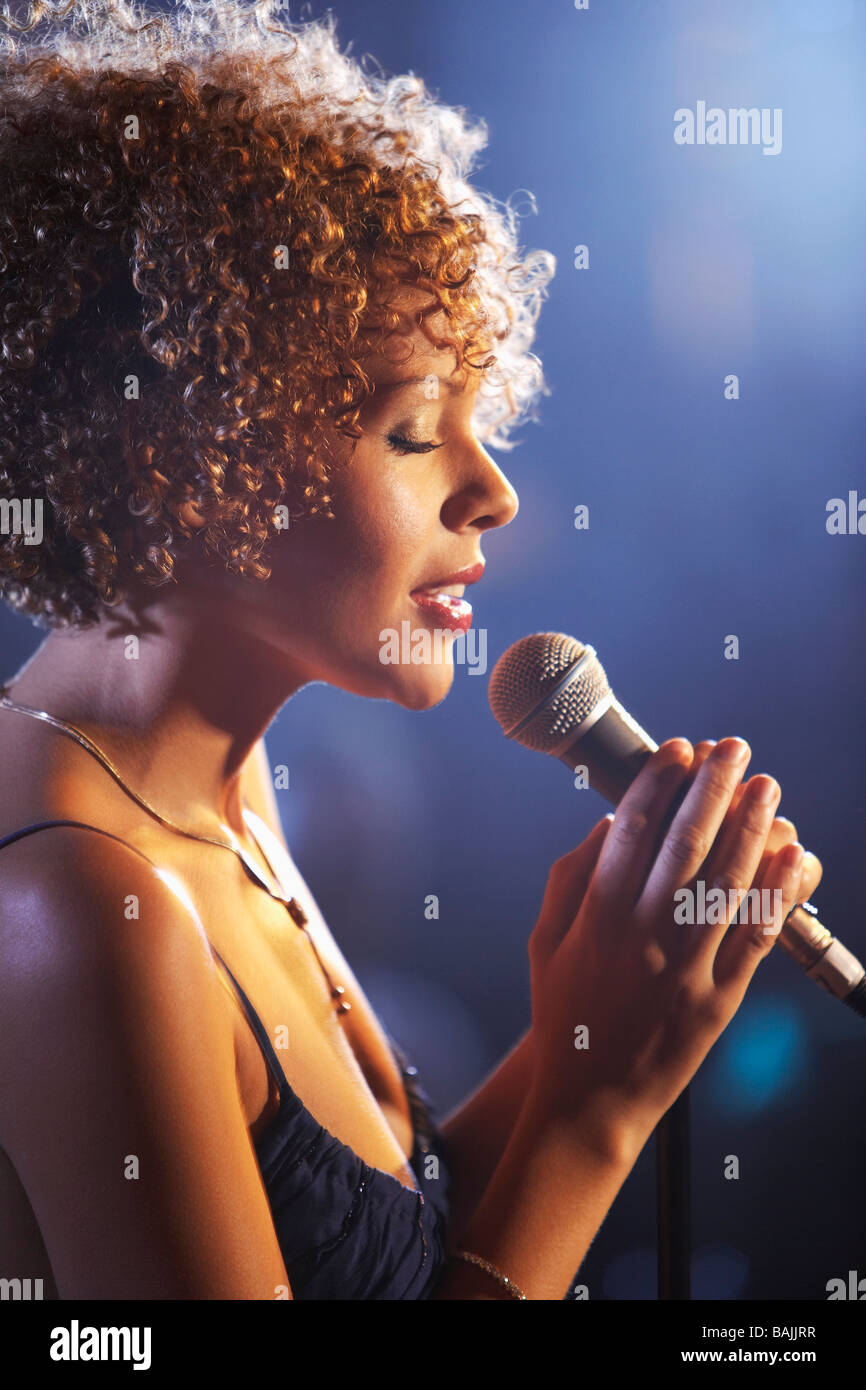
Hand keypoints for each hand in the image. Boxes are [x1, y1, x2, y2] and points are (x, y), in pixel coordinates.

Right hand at [526, 738, 817, 1163]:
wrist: (590, 1099)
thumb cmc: (564, 1014)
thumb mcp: (544, 943)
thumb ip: (569, 879)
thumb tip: (605, 825)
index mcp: (595, 917)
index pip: (631, 830)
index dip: (658, 782)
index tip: (677, 749)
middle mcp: (641, 937)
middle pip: (685, 845)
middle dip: (712, 787)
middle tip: (732, 748)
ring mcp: (684, 969)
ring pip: (726, 884)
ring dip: (751, 827)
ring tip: (765, 786)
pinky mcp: (718, 1001)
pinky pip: (754, 938)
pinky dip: (775, 894)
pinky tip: (789, 856)